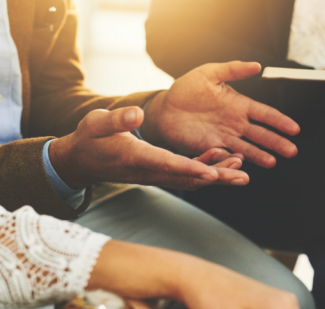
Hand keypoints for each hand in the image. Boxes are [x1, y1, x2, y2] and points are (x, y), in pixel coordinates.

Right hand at [49, 107, 248, 189]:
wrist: (82, 161)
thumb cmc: (89, 139)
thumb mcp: (96, 123)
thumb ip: (116, 119)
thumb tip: (137, 112)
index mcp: (136, 157)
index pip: (167, 165)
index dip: (191, 169)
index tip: (212, 172)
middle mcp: (149, 171)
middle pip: (187, 178)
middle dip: (216, 178)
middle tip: (242, 177)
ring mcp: (155, 175)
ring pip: (191, 180)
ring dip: (216, 177)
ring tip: (242, 171)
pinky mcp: (159, 173)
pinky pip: (186, 176)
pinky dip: (206, 170)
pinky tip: (224, 161)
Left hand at [141, 61, 300, 168]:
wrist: (164, 109)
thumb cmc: (185, 89)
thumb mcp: (209, 73)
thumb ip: (232, 70)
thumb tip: (257, 65)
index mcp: (239, 104)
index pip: (265, 114)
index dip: (280, 122)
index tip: (294, 129)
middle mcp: (235, 123)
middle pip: (261, 134)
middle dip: (277, 143)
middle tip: (292, 151)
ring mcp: (224, 137)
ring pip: (248, 149)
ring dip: (261, 156)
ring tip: (273, 162)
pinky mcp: (211, 148)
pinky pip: (228, 156)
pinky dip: (237, 161)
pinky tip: (246, 166)